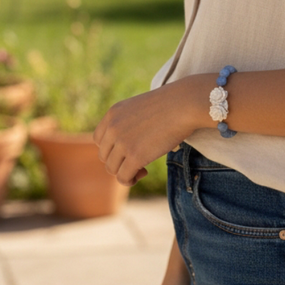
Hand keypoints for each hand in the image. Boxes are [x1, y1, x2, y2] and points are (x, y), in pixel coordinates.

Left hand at [93, 76, 208, 185]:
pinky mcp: (135, 156)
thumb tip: (128, 148)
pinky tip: (144, 173)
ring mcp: (122, 142)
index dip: (112, 149)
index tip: (129, 150)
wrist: (185, 104)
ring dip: (125, 172)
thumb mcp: (141, 108)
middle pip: (104, 156)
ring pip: (112, 168)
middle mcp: (113, 128)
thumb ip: (130, 123)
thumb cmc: (171, 105)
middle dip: (119, 161)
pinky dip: (130, 180)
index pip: (99, 139)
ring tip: (142, 169)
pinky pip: (123, 177)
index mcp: (113, 114)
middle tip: (139, 161)